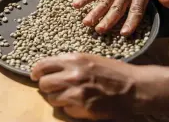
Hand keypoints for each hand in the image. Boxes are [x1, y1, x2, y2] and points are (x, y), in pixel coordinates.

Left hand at [31, 53, 160, 119]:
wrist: (133, 87)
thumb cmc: (113, 71)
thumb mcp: (89, 59)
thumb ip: (68, 63)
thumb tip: (49, 69)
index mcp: (73, 59)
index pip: (43, 65)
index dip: (36, 71)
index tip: (34, 75)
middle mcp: (72, 75)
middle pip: (43, 84)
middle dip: (46, 86)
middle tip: (53, 87)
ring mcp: (76, 93)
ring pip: (51, 99)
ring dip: (57, 98)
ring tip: (68, 95)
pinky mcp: (82, 108)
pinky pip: (64, 110)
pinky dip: (68, 108)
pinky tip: (79, 102)